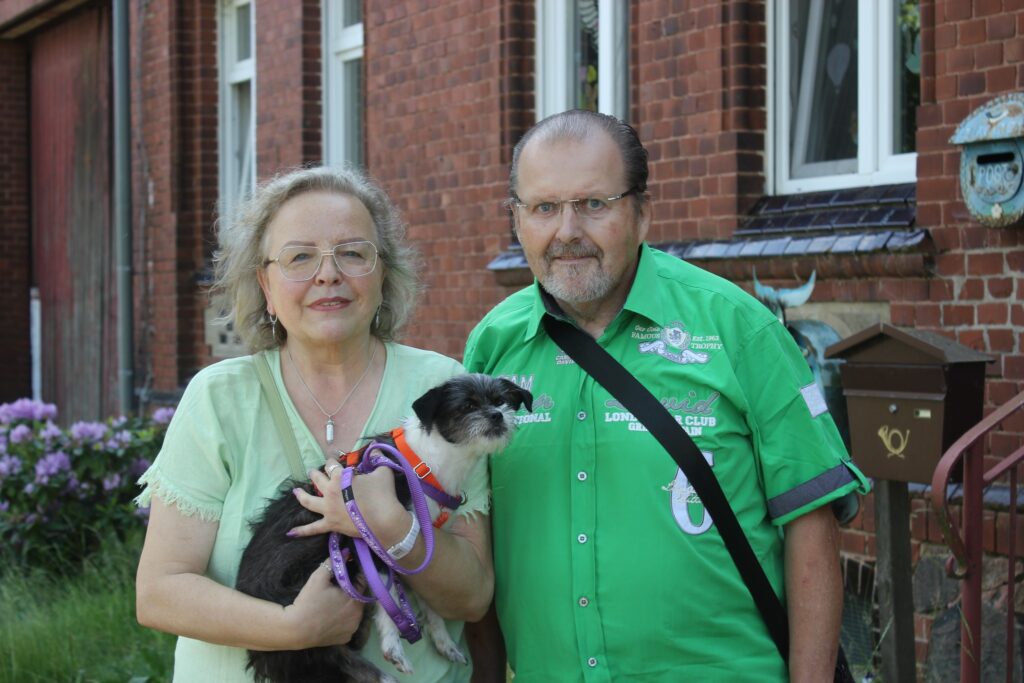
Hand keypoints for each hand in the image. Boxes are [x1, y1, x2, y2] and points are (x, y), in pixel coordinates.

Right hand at [283, 561, 363, 647]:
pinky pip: (348, 625)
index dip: (354, 575)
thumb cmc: (308, 601)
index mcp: (356, 599)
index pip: (362, 582)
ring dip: (348, 606)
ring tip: (333, 603)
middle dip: (351, 591)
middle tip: (337, 588)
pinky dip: (343, 620)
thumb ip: (334, 562)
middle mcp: (359, 616)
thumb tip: (346, 552)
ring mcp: (353, 629)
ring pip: (354, 612)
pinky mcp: (345, 639)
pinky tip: (332, 617)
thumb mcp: (319, 577)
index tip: (346, 572)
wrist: (295, 629)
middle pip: (359, 598)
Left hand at [290, 464, 406, 540]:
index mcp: (340, 477)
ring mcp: (328, 509)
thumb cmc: (383, 494)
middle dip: (315, 474)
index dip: (333, 461)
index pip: (332, 466)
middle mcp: (330, 491)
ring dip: (301, 495)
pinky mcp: (330, 524)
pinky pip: (313, 528)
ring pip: (309, 501)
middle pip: (318, 480)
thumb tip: (377, 447)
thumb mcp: (383, 472)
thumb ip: (379, 459)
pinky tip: (290, 532)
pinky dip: (302, 530)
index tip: (333, 459)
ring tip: (296, 491)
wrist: (385, 520)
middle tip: (312, 471)